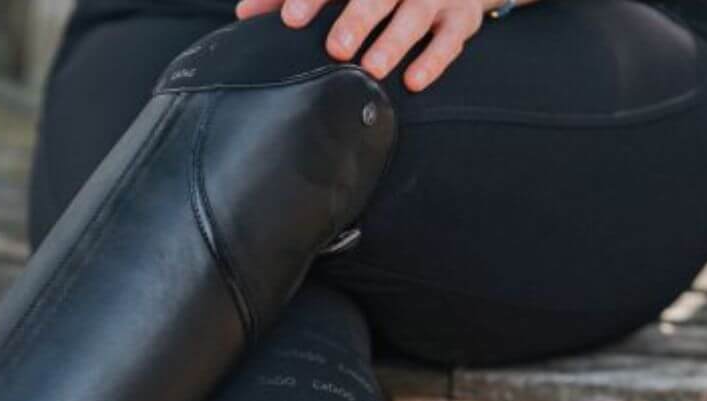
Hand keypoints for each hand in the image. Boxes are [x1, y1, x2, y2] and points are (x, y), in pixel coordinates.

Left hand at [233, 0, 487, 91]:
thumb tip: (244, 15)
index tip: (290, 19)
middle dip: (359, 15)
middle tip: (337, 47)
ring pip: (417, 13)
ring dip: (395, 40)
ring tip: (372, 67)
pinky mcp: (462, 17)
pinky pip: (450, 39)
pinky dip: (434, 60)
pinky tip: (413, 81)